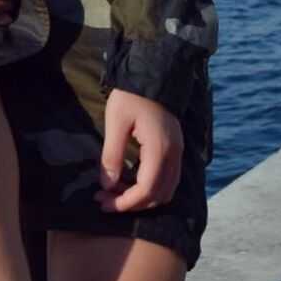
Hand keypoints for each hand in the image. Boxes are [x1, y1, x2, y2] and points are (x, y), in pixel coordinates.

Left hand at [97, 88, 182, 211]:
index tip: (104, 203)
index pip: (146, 190)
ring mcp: (177, 154)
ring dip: (142, 198)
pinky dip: (150, 189)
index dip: (125, 203)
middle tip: (104, 200)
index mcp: (159, 150)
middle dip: (131, 204)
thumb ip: (112, 155)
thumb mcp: (115, 123)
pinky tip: (129, 182)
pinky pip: (168, 180)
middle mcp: (173, 156)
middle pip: (158, 196)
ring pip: (165, 191)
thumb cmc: (131, 96)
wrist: (153, 76)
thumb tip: (107, 185)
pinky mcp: (175, 150)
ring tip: (115, 192)